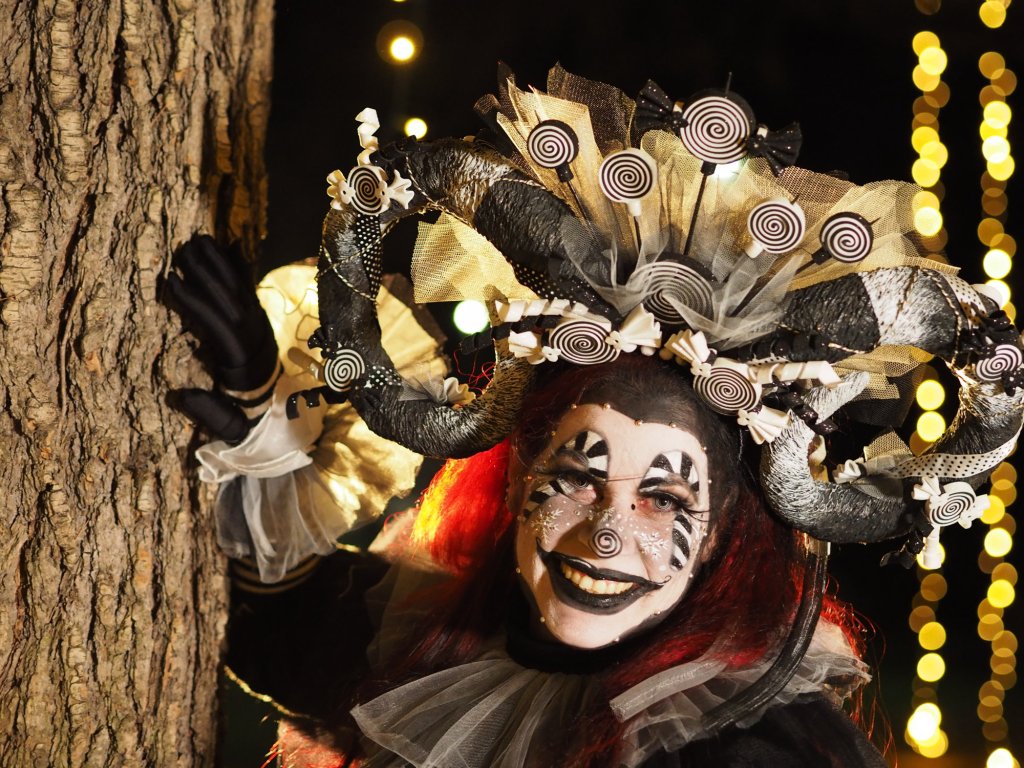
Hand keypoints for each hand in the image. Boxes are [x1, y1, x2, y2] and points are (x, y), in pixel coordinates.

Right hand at [167, 234, 279, 441]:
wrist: (281, 417)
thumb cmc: (248, 424)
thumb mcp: (232, 429)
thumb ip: (210, 414)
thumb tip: (181, 396)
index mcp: (248, 365)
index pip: (222, 328)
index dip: (197, 305)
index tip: (172, 283)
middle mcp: (259, 341)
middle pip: (234, 302)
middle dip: (209, 274)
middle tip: (183, 249)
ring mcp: (263, 328)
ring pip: (242, 291)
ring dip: (221, 264)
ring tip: (198, 240)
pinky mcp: (263, 322)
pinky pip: (250, 290)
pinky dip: (239, 268)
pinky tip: (228, 246)